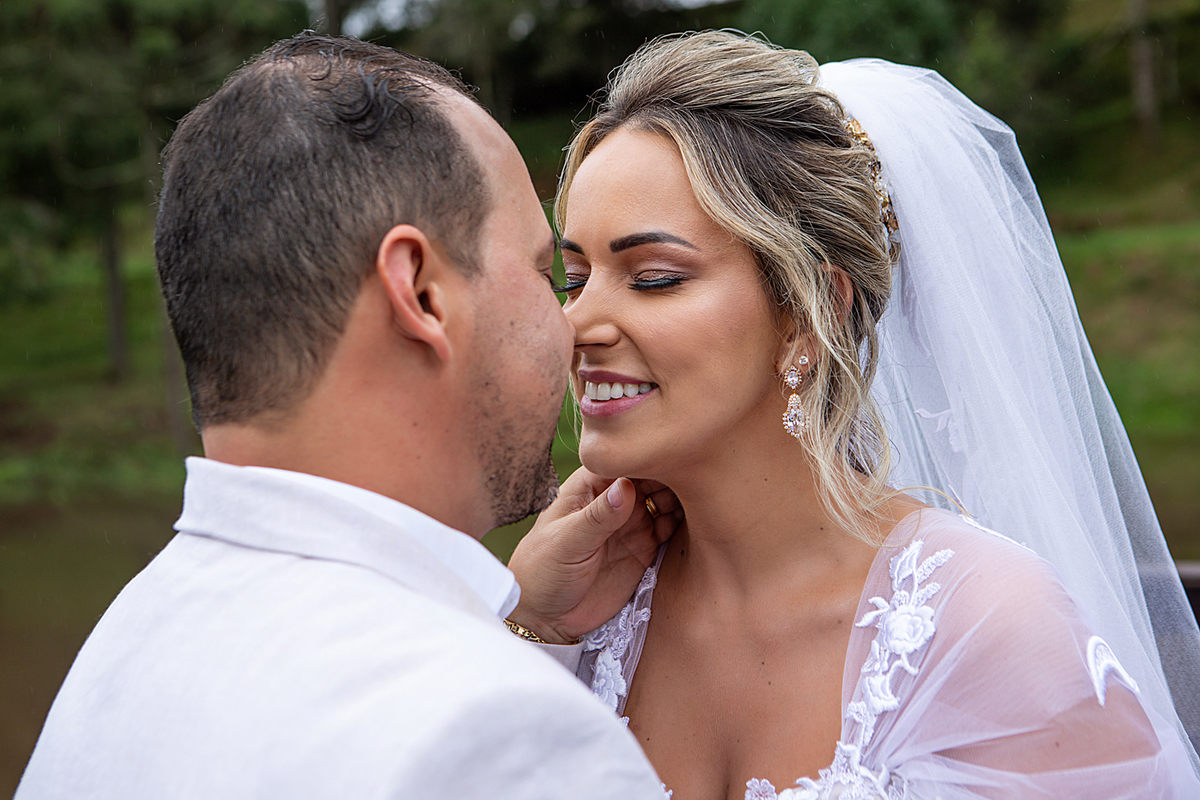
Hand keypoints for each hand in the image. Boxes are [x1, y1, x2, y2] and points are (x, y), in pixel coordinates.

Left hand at [506, 467, 681, 643]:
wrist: (546, 617)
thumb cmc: (542, 570)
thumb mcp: (567, 542)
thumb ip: (597, 516)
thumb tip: (626, 486)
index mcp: (591, 486)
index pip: (627, 460)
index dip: (651, 456)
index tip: (674, 459)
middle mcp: (615, 500)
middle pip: (653, 476)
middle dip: (673, 477)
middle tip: (692, 484)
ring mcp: (631, 523)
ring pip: (666, 501)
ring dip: (683, 499)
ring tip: (696, 504)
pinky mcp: (644, 548)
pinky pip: (671, 529)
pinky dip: (683, 524)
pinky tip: (693, 523)